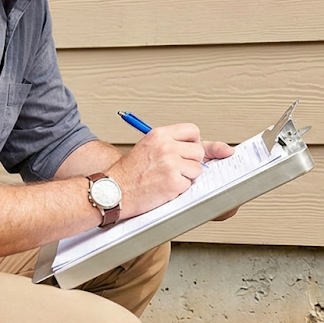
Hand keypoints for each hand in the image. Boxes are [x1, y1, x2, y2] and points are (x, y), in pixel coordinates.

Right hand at [104, 124, 233, 216]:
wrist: (114, 191)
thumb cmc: (129, 173)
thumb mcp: (148, 147)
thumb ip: (172, 144)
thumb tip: (209, 148)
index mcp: (160, 134)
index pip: (193, 131)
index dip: (194, 142)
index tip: (189, 151)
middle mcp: (166, 146)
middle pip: (199, 151)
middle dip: (191, 162)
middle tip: (175, 169)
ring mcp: (171, 164)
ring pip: (197, 169)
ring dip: (186, 177)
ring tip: (166, 179)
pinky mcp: (173, 182)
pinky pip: (189, 185)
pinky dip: (179, 190)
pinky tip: (163, 188)